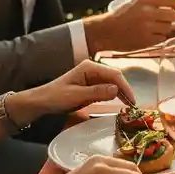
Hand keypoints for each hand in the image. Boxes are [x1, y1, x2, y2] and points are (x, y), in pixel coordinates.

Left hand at [11, 60, 136, 125]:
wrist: (41, 102)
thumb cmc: (56, 97)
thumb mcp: (76, 96)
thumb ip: (97, 92)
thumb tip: (116, 90)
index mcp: (90, 67)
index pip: (114, 74)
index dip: (125, 87)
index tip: (132, 100)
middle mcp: (93, 69)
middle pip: (115, 78)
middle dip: (125, 90)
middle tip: (133, 105)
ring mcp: (92, 77)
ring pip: (113, 83)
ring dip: (121, 93)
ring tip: (129, 105)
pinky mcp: (91, 85)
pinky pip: (106, 89)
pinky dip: (114, 95)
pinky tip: (119, 103)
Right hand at [82, 0, 174, 54]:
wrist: (105, 31)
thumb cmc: (122, 15)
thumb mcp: (136, 2)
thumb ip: (154, 2)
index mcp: (145, 0)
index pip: (172, 0)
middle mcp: (147, 12)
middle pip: (172, 15)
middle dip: (171, 18)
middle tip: (163, 20)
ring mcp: (147, 27)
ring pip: (168, 28)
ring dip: (164, 28)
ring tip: (153, 28)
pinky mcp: (146, 40)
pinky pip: (162, 38)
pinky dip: (158, 37)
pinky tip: (148, 35)